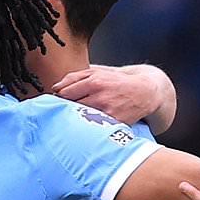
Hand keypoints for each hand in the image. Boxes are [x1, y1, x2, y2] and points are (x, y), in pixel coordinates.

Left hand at [51, 64, 176, 131]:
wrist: (144, 92)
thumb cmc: (117, 82)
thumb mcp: (97, 71)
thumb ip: (74, 77)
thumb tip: (55, 87)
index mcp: (94, 81)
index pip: (64, 93)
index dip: (58, 99)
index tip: (57, 102)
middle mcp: (100, 97)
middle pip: (70, 107)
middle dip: (64, 110)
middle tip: (64, 111)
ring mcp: (107, 112)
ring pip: (80, 119)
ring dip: (75, 119)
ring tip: (77, 118)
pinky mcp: (113, 124)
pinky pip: (94, 128)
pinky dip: (88, 127)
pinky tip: (88, 125)